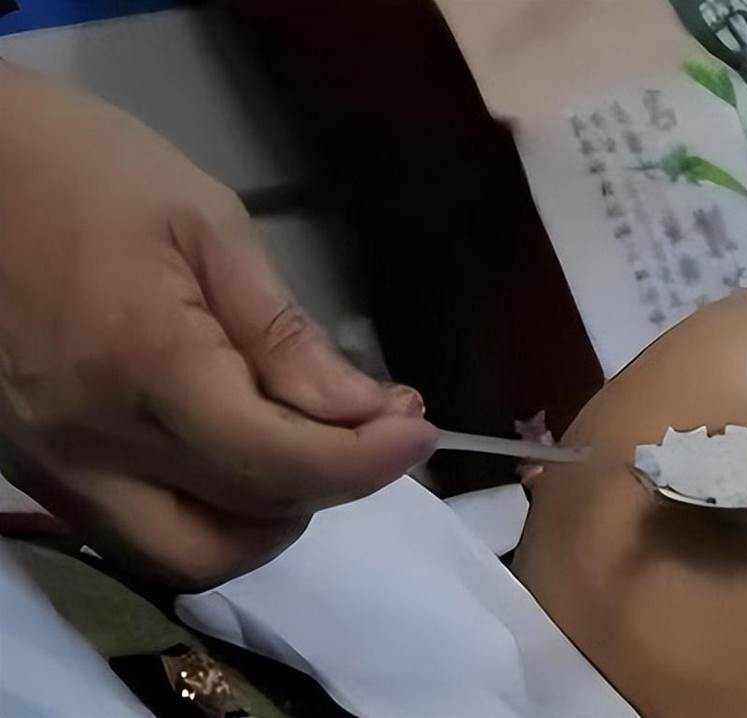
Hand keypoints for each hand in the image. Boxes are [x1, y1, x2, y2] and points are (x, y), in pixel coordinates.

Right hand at [0, 63, 436, 587]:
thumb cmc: (81, 169)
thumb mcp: (206, 225)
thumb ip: (284, 335)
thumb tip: (364, 411)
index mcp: (146, 368)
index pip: (281, 464)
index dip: (369, 462)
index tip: (420, 430)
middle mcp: (92, 447)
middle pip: (236, 534)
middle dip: (322, 492)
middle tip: (358, 429)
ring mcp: (53, 469)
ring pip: (182, 557)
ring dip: (262, 519)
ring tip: (298, 444)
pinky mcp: (35, 470)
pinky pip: (137, 532)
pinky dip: (206, 513)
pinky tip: (233, 451)